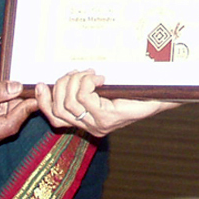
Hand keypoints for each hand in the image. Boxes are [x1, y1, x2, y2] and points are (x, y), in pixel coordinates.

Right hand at [35, 69, 175, 137]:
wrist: (157, 98)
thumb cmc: (132, 92)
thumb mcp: (104, 89)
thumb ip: (85, 88)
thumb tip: (65, 78)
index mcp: (86, 122)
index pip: (54, 118)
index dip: (43, 101)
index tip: (40, 84)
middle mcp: (89, 126)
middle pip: (58, 108)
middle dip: (62, 84)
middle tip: (79, 72)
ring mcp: (97, 124)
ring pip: (69, 102)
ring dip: (76, 81)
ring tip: (92, 74)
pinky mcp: (106, 118)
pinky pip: (83, 97)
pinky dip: (87, 83)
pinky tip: (100, 79)